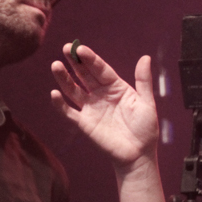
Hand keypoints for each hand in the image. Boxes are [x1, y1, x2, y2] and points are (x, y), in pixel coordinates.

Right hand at [50, 42, 158, 170]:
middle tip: (66, 48)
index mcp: (116, 87)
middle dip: (75, 62)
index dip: (90, 59)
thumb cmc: (145, 128)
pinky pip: (69, 112)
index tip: (80, 48)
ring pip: (73, 90)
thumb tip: (145, 57)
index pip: (100, 69)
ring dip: (64, 79)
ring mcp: (91, 108)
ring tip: (55, 65)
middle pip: (84, 75)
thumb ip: (143, 81)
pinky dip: (60, 104)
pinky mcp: (84, 123)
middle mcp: (101, 94)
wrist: (138, 153)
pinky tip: (54, 94)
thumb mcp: (146, 102)